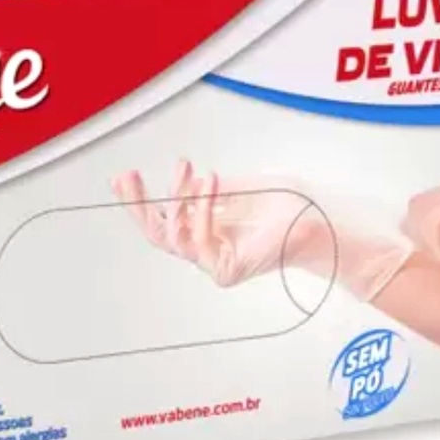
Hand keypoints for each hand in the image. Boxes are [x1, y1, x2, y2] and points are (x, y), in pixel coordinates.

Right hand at [111, 161, 319, 286]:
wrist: (316, 220)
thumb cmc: (286, 207)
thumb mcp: (237, 187)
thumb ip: (205, 188)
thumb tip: (181, 178)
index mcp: (203, 230)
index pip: (161, 218)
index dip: (139, 200)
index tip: (123, 177)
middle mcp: (204, 248)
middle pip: (156, 232)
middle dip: (138, 204)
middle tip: (128, 177)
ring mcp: (212, 262)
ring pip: (174, 236)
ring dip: (176, 198)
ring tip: (185, 169)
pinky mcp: (224, 270)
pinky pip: (199, 240)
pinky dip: (201, 209)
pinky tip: (208, 181)